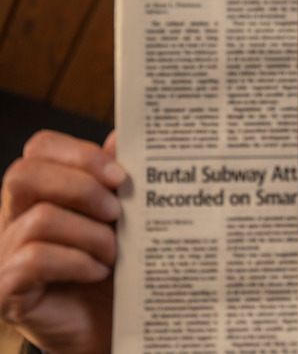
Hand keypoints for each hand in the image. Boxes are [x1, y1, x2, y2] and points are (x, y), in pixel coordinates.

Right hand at [0, 130, 123, 353]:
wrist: (113, 325)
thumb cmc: (114, 268)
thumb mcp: (121, 218)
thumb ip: (116, 179)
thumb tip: (123, 136)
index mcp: (40, 192)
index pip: (39, 147)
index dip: (79, 152)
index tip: (120, 174)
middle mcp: (14, 217)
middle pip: (24, 173)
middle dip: (80, 186)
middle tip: (117, 210)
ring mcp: (5, 254)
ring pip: (40, 218)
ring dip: (89, 234)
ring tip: (114, 253)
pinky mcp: (7, 289)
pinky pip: (35, 260)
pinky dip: (78, 262)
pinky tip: (99, 271)